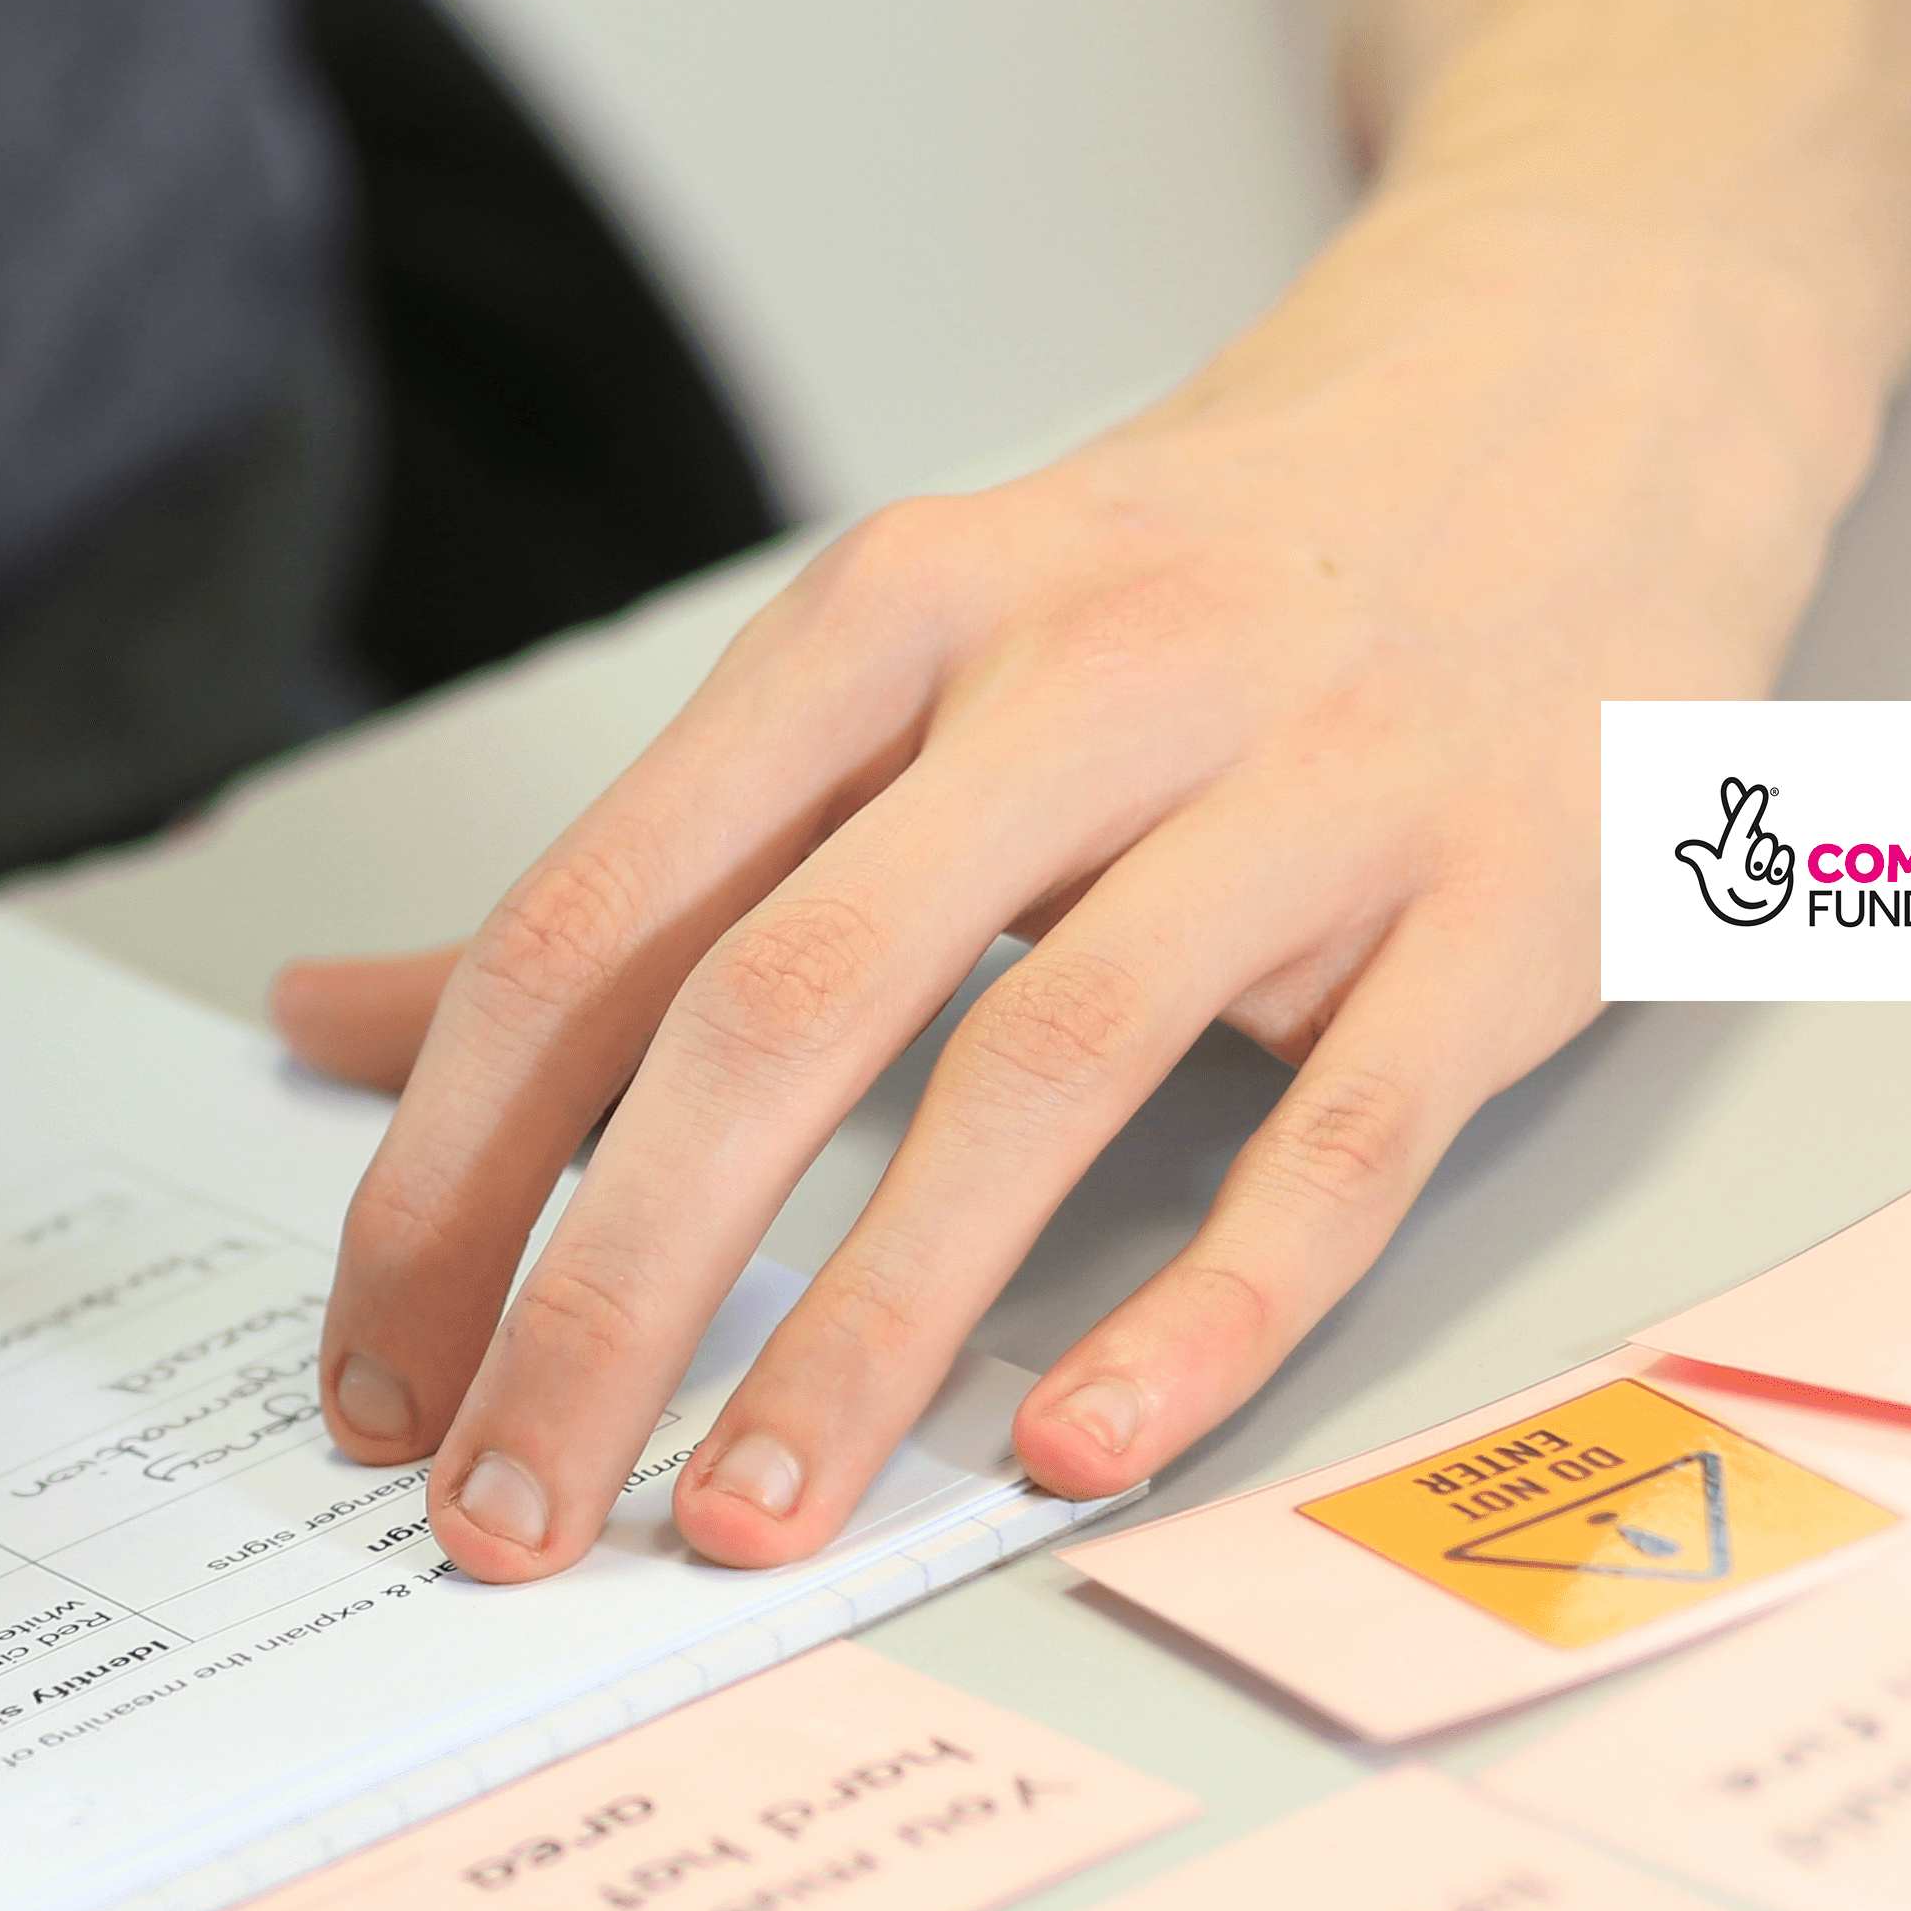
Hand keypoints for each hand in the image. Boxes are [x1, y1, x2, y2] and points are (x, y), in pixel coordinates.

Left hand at [290, 208, 1857, 1578]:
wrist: (1584, 392)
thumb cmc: (1188, 587)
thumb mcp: (890, 670)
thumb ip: (635, 873)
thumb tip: (326, 1024)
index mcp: (886, 621)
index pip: (600, 922)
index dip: (451, 1170)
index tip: (376, 1372)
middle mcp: (1080, 686)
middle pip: (780, 1007)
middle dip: (609, 1286)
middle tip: (508, 1502)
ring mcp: (1309, 796)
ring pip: (1040, 1077)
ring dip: (866, 1327)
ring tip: (740, 1519)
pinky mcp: (1500, 918)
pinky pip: (1334, 1147)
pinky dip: (1200, 1311)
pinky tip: (1074, 1447)